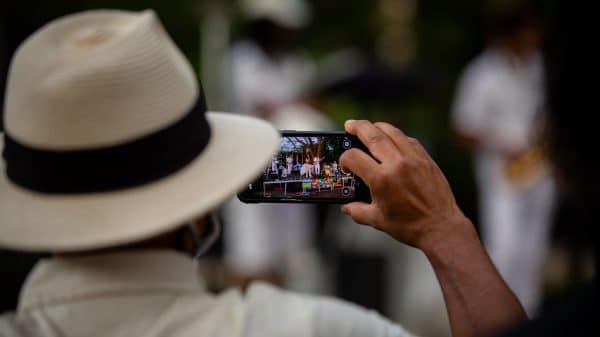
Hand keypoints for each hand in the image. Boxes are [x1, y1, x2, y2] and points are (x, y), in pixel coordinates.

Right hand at [340, 120, 468, 248]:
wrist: (441, 227)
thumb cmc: (409, 226)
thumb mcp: (377, 220)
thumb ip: (357, 211)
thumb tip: (346, 206)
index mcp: (381, 180)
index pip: (354, 157)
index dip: (345, 159)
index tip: (346, 165)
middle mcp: (397, 164)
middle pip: (372, 135)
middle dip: (357, 127)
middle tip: (349, 125)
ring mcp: (413, 159)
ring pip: (392, 132)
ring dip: (377, 127)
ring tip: (369, 127)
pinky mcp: (426, 159)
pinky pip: (408, 140)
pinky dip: (397, 136)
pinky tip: (391, 139)